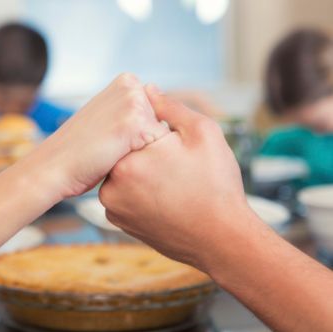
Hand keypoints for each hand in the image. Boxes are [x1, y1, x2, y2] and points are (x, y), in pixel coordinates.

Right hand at [24, 73, 168, 199]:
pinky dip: (145, 162)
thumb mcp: (107, 120)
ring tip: (114, 154)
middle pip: (164, 124)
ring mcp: (134, 102)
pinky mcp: (137, 123)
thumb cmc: (80, 152)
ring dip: (146, 153)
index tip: (112, 141)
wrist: (53, 167)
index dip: (140, 137)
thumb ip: (132, 113)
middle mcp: (132, 85)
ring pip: (164, 138)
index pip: (158, 114)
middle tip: (111, 149)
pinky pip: (161, 150)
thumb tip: (167, 120)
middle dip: (146, 144)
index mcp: (126, 82)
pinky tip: (117, 160)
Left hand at [99, 86, 251, 268]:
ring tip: (171, 180)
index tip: (171, 141)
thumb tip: (147, 90)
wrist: (222, 240)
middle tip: (174, 162)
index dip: (153, 128)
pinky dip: (138, 191)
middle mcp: (111, 184)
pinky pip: (123, 194)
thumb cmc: (216, 186)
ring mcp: (112, 206)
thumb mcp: (203, 133)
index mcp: (128, 159)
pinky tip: (163, 196)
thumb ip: (170, 107)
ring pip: (122, 172)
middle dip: (145, 149)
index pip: (130, 127)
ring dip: (139, 170)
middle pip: (123, 150)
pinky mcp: (118, 221)